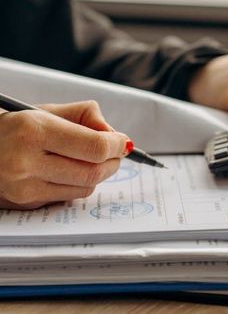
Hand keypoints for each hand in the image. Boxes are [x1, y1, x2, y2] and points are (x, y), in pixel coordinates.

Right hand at [0, 101, 128, 209]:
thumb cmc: (17, 126)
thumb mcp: (47, 110)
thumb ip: (86, 116)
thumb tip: (115, 136)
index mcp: (34, 130)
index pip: (94, 147)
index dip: (116, 145)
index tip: (123, 142)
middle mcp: (27, 162)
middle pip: (93, 172)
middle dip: (113, 161)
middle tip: (116, 152)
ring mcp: (25, 187)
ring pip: (85, 187)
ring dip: (99, 173)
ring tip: (93, 159)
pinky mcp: (26, 203)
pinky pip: (70, 196)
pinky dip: (81, 183)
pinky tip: (71, 169)